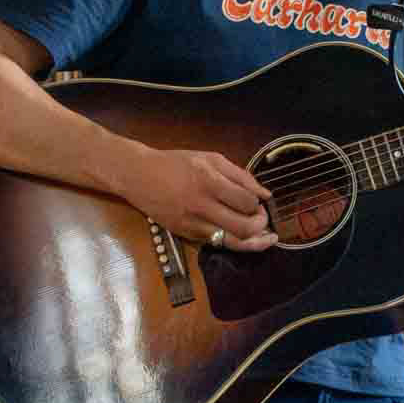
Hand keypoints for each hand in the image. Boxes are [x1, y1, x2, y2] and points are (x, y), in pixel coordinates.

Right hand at [126, 147, 277, 250]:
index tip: (258, 201)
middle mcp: (202, 206)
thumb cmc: (176, 163)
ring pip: (232, 243)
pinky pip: (217, 243)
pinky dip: (232, 240)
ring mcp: (193, 224)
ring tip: (263, 237)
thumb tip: (265, 194)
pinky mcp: (186, 234)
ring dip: (252, 241)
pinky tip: (239, 234)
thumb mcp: (211, 159)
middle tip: (261, 219)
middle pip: (244, 228)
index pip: (247, 203)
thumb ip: (241, 176)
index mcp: (209, 181)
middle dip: (260, 226)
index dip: (258, 205)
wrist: (139, 176)